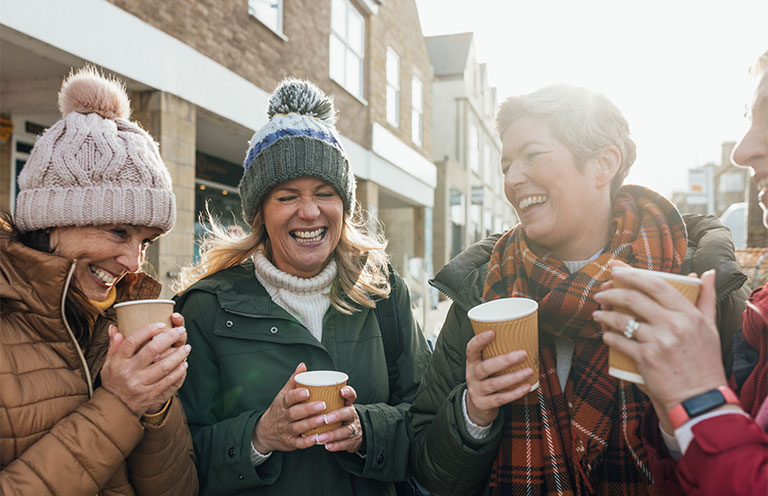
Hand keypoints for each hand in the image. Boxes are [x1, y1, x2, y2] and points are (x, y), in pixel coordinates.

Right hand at [101, 321, 190, 416]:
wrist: (115, 409)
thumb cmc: (114, 381)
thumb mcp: (108, 364)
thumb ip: (114, 346)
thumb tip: (114, 327)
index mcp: (118, 362)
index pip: (132, 341)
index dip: (148, 330)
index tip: (161, 324)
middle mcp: (129, 372)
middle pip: (152, 351)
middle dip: (169, 338)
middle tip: (181, 331)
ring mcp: (140, 384)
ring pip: (164, 366)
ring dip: (178, 355)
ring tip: (186, 348)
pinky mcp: (151, 395)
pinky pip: (169, 381)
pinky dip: (179, 372)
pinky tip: (184, 364)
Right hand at [252, 363, 330, 452]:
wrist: (264, 432)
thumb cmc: (279, 410)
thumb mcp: (282, 395)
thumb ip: (293, 381)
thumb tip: (303, 365)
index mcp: (282, 403)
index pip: (288, 398)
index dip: (297, 395)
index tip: (307, 391)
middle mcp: (283, 417)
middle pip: (294, 413)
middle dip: (308, 409)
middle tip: (322, 405)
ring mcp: (286, 430)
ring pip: (298, 427)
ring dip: (311, 423)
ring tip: (324, 419)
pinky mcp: (290, 443)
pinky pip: (299, 443)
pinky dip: (308, 442)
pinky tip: (319, 438)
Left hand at [319, 385, 362, 452]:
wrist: (351, 434)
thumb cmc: (336, 415)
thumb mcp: (333, 404)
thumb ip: (320, 394)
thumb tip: (300, 378)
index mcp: (346, 404)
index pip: (350, 395)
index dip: (348, 393)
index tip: (341, 391)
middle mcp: (351, 415)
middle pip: (349, 413)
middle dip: (338, 415)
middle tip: (326, 419)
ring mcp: (352, 428)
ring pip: (346, 431)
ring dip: (333, 434)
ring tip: (321, 437)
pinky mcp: (351, 441)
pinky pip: (346, 444)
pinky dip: (337, 445)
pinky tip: (328, 446)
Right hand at [465, 330, 532, 425]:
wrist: (476, 405)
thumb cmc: (486, 379)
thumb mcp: (485, 365)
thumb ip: (496, 354)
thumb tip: (523, 338)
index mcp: (472, 362)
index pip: (471, 349)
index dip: (480, 340)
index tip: (492, 332)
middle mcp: (472, 376)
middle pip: (485, 368)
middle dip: (505, 361)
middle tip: (523, 354)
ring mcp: (476, 391)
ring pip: (494, 384)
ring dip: (513, 377)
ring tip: (529, 371)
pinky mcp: (483, 404)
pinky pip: (500, 399)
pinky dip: (514, 393)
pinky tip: (526, 387)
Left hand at [593, 263, 726, 416]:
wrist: (700, 399)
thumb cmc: (705, 362)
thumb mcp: (710, 327)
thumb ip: (706, 298)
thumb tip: (706, 273)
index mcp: (689, 314)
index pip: (657, 285)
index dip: (633, 274)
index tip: (617, 270)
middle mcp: (674, 325)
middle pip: (634, 299)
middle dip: (612, 293)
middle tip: (601, 292)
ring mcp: (658, 342)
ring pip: (622, 320)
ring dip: (605, 315)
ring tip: (598, 313)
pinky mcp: (646, 359)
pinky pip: (620, 342)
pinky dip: (609, 336)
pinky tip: (605, 334)